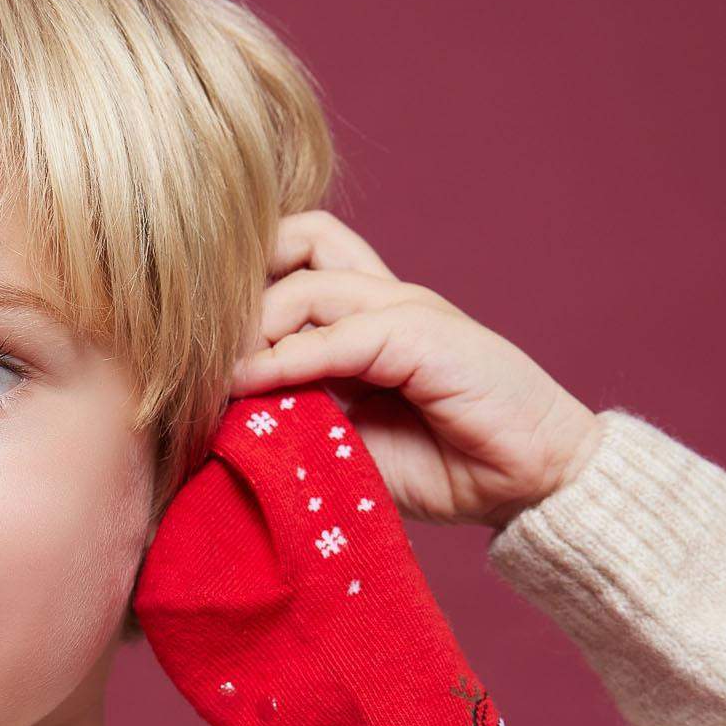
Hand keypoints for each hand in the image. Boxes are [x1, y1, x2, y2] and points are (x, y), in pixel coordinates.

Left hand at [228, 210, 602, 526]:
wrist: (533, 483)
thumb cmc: (447, 468)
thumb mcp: (347, 444)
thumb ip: (292, 419)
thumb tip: (218, 420)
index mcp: (369, 315)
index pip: (294, 257)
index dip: (241, 287)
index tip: (193, 345)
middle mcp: (386, 298)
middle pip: (296, 241)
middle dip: (237, 290)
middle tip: (197, 352)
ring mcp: (408, 311)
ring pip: (306, 284)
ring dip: (250, 331)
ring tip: (213, 379)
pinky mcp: (424, 336)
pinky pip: (337, 336)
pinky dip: (284, 360)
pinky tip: (246, 389)